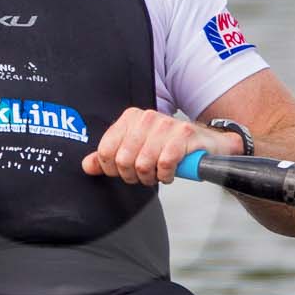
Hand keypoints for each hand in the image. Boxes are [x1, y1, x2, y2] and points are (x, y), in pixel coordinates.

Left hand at [81, 108, 239, 185]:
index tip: (125, 172)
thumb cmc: (170, 146)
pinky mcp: (184, 135)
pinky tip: (170, 172)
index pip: (106, 151)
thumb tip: (87, 166)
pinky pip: (164, 164)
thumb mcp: (136, 149)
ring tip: (157, 173)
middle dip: (133, 176)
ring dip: (151, 177)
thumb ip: (110, 157)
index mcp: (130, 118)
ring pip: (143, 164)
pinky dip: (166, 175)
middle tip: (144, 175)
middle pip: (124, 160)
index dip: (112, 170)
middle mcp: (146, 117)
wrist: (206, 143)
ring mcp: (166, 124)